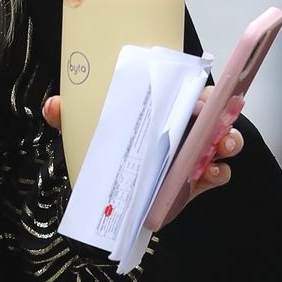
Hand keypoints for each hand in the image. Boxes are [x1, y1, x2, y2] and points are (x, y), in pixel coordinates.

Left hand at [40, 91, 244, 210]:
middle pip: (216, 115)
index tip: (205, 98)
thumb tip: (53, 106)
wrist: (111, 191)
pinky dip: (217, 173)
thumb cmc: (108, 146)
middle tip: (218, 129)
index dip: (205, 92)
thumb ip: (69, 117)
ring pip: (223, 142)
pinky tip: (207, 176)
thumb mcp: (88, 129)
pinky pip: (218, 174)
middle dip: (223, 118)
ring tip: (217, 153)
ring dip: (227, 144)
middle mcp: (185, 126)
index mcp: (164, 107)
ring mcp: (195, 153)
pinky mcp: (197, 180)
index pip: (192, 90)